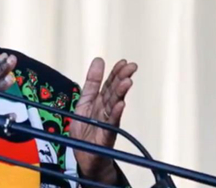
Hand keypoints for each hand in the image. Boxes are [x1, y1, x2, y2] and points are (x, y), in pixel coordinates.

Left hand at [70, 58, 136, 182]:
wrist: (85, 156)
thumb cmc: (86, 130)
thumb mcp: (84, 101)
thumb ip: (92, 82)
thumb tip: (99, 59)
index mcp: (101, 101)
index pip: (110, 84)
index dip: (116, 72)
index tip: (123, 61)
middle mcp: (106, 110)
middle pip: (115, 92)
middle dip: (122, 78)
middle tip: (131, 67)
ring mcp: (108, 122)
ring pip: (115, 105)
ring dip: (121, 93)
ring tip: (127, 81)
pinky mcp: (106, 135)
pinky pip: (111, 124)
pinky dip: (116, 114)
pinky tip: (121, 104)